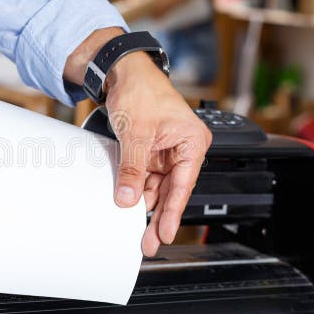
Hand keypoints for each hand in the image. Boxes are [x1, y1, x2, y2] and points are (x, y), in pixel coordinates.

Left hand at [104, 52, 211, 255]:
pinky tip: (130, 206)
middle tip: (148, 241)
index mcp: (192, 142)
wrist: (122, 71)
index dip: (172, 212)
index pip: (182, 184)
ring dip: (146, 206)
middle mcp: (183, 148)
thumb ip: (133, 168)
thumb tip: (128, 197)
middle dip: (158, 216)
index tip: (164, 233)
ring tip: (136, 230)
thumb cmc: (140, 90)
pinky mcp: (151, 151)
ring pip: (157, 187)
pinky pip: (145, 176)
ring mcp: (166, 151)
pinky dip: (137, 190)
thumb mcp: (136, 133)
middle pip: (171, 190)